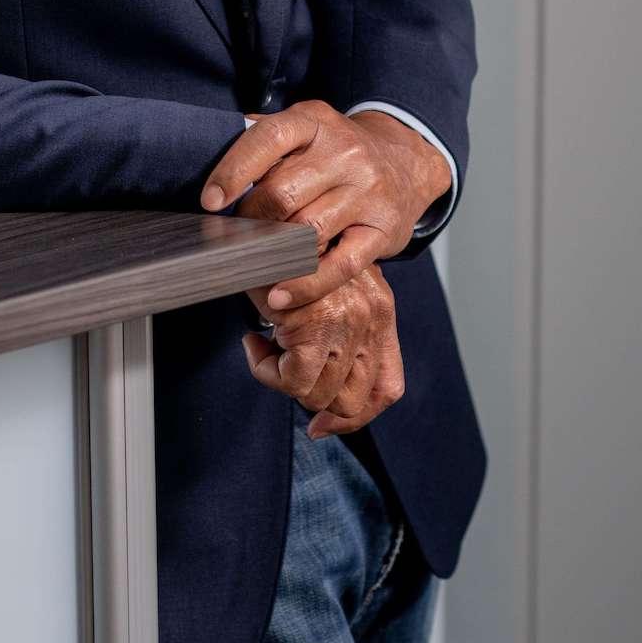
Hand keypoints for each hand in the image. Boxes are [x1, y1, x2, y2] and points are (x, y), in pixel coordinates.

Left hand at [200, 101, 450, 309]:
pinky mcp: (382, 231)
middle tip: (232, 238)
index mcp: (314, 121)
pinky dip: (305, 285)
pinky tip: (280, 294)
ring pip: (307, 232)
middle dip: (250, 221)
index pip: (268, 139)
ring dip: (272, 255)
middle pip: (283, 193)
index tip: (210, 201)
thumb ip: (262, 138)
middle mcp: (344, 152)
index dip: (233, 171)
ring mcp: (367, 192)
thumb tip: (208, 151)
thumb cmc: (338, 151)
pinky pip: (338, 266)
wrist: (406, 160)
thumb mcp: (305, 128)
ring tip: (251, 265)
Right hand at [239, 262, 403, 435]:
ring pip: (318, 395)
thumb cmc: (290, 250)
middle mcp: (372, 317)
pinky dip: (266, 371)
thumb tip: (320, 400)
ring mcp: (347, 322)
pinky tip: (254, 344)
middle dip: (312, 398)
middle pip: (353, 400)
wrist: (270, 218)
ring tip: (265, 349)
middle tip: (282, 369)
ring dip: (284, 381)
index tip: (323, 424)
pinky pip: (291, 381)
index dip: (354, 417)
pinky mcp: (316, 325)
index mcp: (380, 310)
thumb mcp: (327, 286)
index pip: (387, 387)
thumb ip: (338, 328)